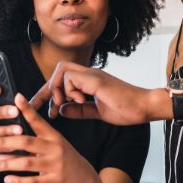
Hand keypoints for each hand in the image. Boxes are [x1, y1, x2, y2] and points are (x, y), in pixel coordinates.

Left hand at [0, 93, 99, 182]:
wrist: (85, 178)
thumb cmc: (64, 158)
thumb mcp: (53, 145)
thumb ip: (33, 141)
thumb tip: (5, 139)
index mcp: (53, 136)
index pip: (38, 120)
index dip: (27, 109)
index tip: (16, 97)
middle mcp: (55, 148)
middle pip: (27, 141)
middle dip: (5, 141)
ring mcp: (55, 165)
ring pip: (27, 162)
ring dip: (8, 163)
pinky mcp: (55, 181)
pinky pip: (34, 181)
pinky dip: (19, 180)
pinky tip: (7, 179)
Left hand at [29, 61, 156, 124]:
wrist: (145, 107)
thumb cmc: (127, 110)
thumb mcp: (98, 112)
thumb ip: (80, 110)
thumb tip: (62, 109)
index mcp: (90, 82)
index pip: (62, 81)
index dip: (47, 94)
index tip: (37, 107)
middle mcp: (90, 74)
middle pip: (59, 70)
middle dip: (46, 89)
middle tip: (47, 109)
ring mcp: (93, 75)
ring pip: (62, 70)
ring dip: (57, 89)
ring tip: (62, 104)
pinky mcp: (96, 79)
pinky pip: (71, 78)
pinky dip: (69, 91)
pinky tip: (78, 101)